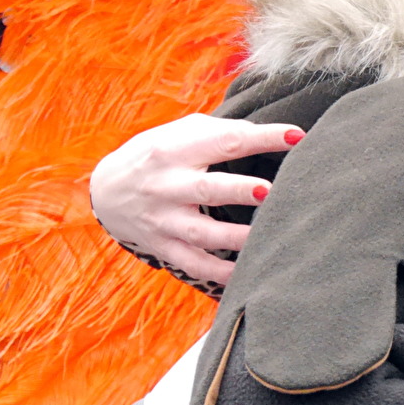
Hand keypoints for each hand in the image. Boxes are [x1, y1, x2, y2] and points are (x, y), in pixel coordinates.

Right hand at [89, 113, 302, 286]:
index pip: (225, 140)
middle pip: (206, 188)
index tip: (298, 135)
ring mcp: (163, 219)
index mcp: (174, 149)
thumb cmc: (160, 153)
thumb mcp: (180, 132)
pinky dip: (218, 271)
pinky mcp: (163, 246)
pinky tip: (245, 273)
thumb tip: (268, 134)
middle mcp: (166, 185)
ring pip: (201, 232)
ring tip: (265, 235)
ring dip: (234, 236)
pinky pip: (193, 262)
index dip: (263, 137)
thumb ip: (221, 131)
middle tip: (269, 191)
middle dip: (238, 190)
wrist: (105, 189)